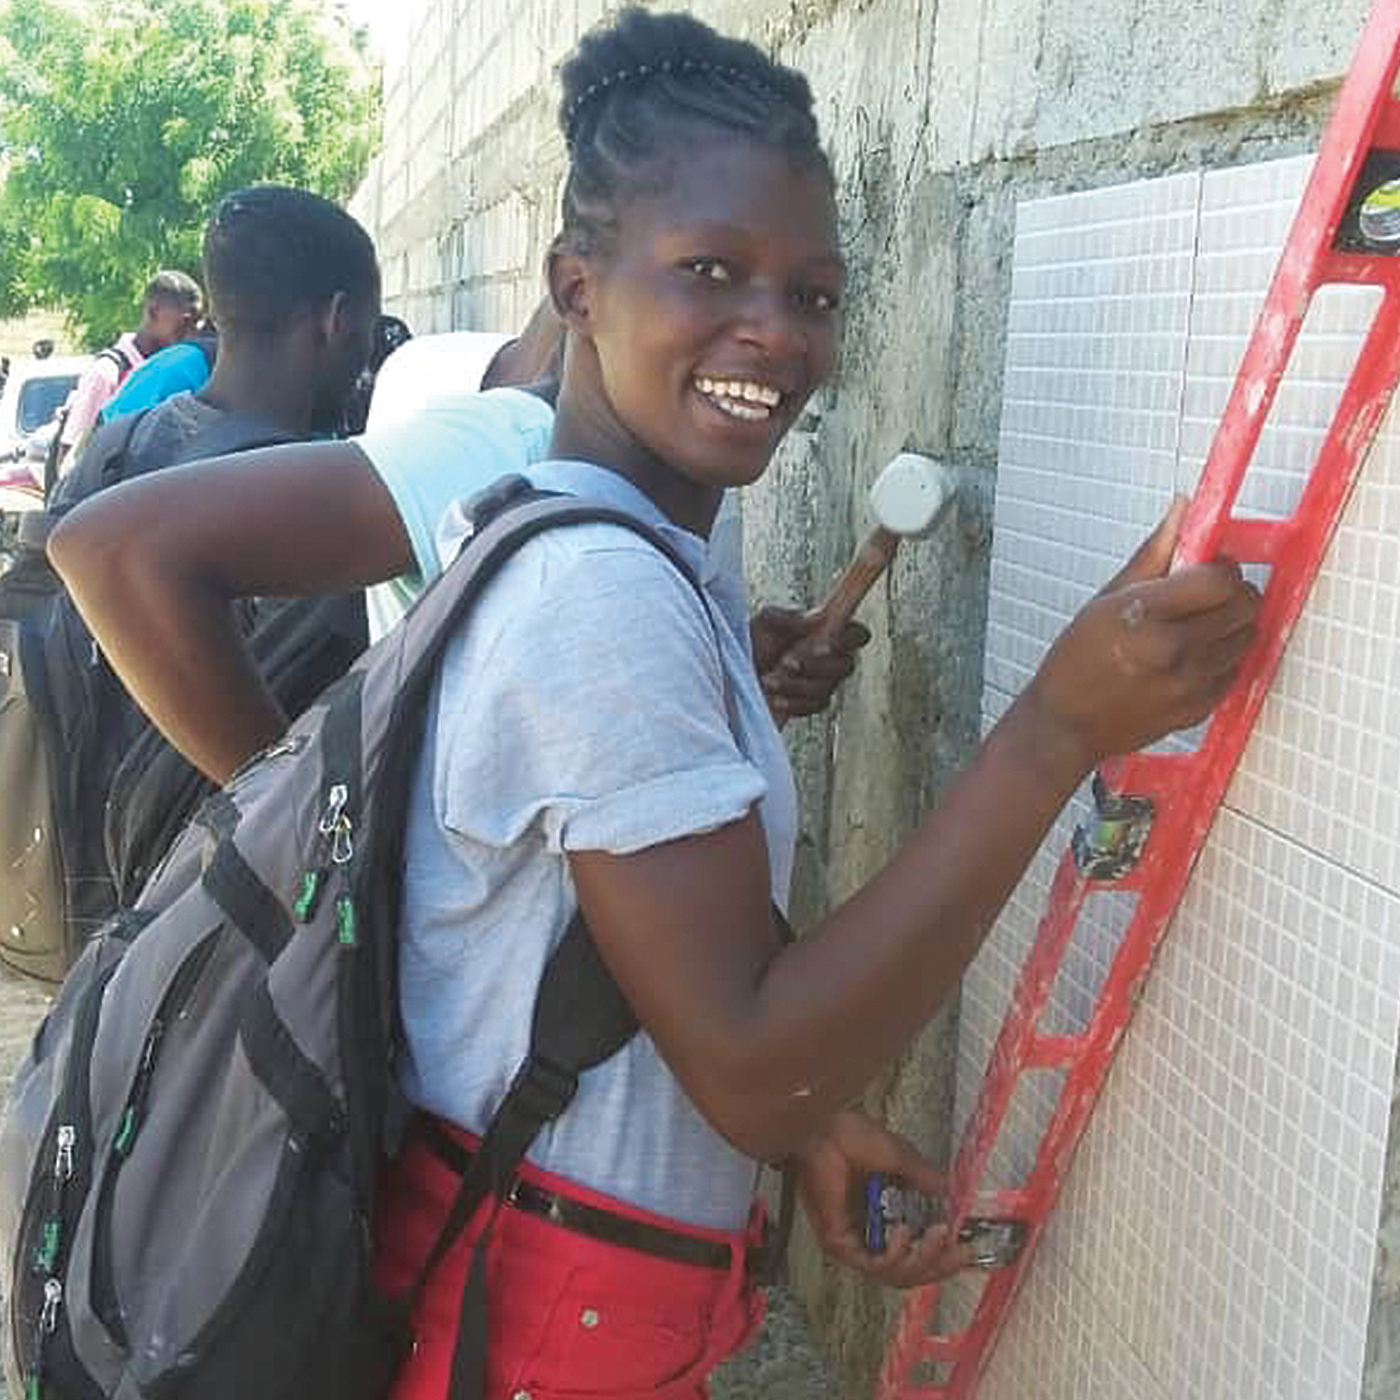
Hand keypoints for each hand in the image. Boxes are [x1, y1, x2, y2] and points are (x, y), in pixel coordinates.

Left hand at [750, 606, 871, 723]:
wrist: (736, 670)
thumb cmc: (753, 640)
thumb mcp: (766, 621)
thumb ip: (791, 617)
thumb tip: (817, 619)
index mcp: (828, 632)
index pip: (857, 634)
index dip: (848, 640)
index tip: (824, 643)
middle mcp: (832, 658)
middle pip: (845, 666)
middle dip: (815, 666)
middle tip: (786, 661)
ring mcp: (824, 682)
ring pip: (826, 688)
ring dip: (795, 685)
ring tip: (768, 679)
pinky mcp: (811, 703)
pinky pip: (814, 706)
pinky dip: (793, 703)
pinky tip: (774, 698)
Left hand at [796, 1109, 970, 1285]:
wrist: (824, 1128)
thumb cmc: (851, 1137)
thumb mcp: (900, 1158)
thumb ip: (924, 1180)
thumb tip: (951, 1195)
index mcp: (884, 1214)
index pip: (916, 1251)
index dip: (942, 1255)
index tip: (966, 1248)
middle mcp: (869, 1232)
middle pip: (909, 1270)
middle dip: (938, 1265)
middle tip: (959, 1253)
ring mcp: (854, 1240)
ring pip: (894, 1274)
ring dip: (922, 1259)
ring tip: (935, 1237)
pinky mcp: (838, 1242)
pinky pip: (872, 1265)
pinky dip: (894, 1255)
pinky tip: (905, 1234)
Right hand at [1028, 497, 1260, 766]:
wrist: (1066, 724)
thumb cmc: (1077, 661)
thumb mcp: (1105, 600)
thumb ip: (1153, 554)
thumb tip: (1183, 508)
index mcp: (1143, 616)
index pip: (1220, 578)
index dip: (1221, 568)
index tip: (1208, 568)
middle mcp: (1171, 650)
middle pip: (1244, 604)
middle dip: (1233, 592)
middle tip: (1206, 596)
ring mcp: (1189, 683)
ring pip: (1248, 635)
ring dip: (1231, 625)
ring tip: (1196, 628)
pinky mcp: (1200, 707)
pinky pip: (1237, 669)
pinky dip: (1222, 658)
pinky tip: (1189, 658)